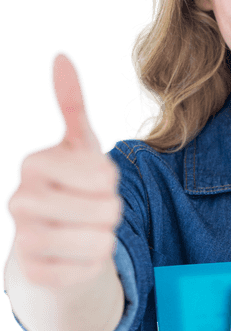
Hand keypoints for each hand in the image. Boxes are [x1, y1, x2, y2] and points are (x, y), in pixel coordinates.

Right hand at [4, 50, 121, 289]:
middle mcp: (19, 199)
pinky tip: (74, 259)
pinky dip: (91, 267)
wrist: (47, 247)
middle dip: (110, 214)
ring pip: (100, 243)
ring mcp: (22, 238)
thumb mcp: (77, 148)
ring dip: (104, 242)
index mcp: (33, 164)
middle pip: (107, 209)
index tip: (92, 184)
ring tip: (85, 234)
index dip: (111, 183)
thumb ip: (72, 104)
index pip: (104, 175)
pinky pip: (87, 271)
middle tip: (90, 213)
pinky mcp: (32, 273)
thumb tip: (61, 56)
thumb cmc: (70, 189)